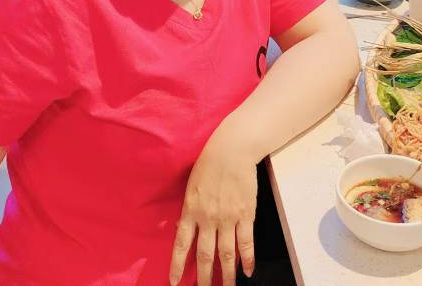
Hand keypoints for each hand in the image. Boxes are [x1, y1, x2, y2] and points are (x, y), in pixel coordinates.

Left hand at [169, 130, 257, 285]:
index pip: (181, 244)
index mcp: (191, 209)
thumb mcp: (191, 185)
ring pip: (226, 254)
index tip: (174, 283)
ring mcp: (228, 218)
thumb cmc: (209, 163)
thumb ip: (190, 208)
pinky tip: (247, 272)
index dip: (177, 265)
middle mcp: (208, 218)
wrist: (232, 149)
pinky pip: (246, 243)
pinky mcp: (245, 215)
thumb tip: (187, 228)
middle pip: (205, 255)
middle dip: (203, 278)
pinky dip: (247, 260)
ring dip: (227, 275)